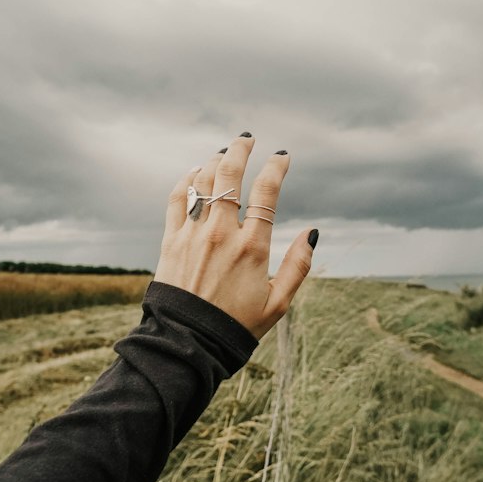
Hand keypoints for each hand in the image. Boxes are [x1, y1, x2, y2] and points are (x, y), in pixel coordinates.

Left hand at [153, 133, 317, 340]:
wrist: (188, 342)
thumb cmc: (236, 327)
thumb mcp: (278, 303)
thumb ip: (298, 266)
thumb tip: (311, 233)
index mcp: (253, 246)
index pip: (267, 192)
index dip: (276, 167)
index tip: (282, 156)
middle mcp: (222, 233)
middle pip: (231, 174)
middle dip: (240, 150)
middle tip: (246, 139)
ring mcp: (194, 234)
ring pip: (204, 181)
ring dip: (215, 160)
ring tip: (224, 153)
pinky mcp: (171, 241)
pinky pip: (178, 198)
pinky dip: (187, 180)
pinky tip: (195, 173)